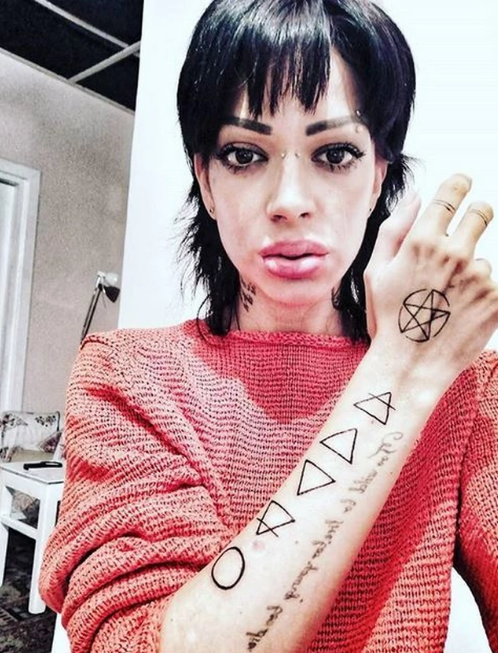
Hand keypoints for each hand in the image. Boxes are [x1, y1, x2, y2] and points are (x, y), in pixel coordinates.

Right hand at [365, 173, 497, 381]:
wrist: (410, 364)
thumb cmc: (389, 318)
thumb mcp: (375, 271)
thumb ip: (394, 229)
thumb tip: (415, 197)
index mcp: (423, 242)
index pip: (453, 193)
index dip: (458, 185)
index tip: (461, 185)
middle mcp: (455, 253)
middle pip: (481, 213)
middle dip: (474, 217)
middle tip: (462, 238)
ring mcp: (479, 277)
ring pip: (483, 259)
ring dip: (469, 272)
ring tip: (446, 300)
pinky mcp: (496, 299)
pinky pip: (491, 286)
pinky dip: (478, 296)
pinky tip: (457, 313)